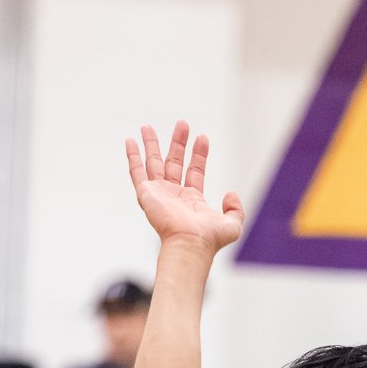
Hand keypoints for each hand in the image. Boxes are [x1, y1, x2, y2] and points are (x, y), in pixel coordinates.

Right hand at [125, 120, 244, 258]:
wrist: (190, 244)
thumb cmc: (209, 240)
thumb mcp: (232, 225)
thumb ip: (236, 210)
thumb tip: (231, 193)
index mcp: (191, 200)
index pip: (195, 170)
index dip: (199, 154)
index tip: (202, 137)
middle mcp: (173, 195)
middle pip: (174, 162)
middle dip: (178, 142)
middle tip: (182, 123)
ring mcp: (159, 193)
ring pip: (153, 163)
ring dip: (151, 144)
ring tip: (148, 126)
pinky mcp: (146, 193)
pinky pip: (136, 172)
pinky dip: (133, 157)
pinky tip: (130, 141)